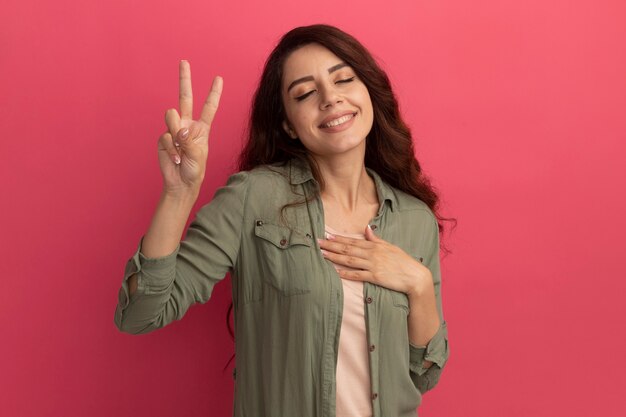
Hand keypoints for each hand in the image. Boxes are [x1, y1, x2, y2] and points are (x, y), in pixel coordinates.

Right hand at [158, 60, 222, 194]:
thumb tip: (179, 130)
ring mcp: (174, 130)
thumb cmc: (195, 170)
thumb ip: (188, 140)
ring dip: (175, 132)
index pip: (209, 107)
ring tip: (180, 148)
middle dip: (184, 79)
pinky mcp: (163, 139)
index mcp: (202, 128)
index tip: (218, 78)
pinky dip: (170, 149)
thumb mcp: (198, 155)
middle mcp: (187, 125)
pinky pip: (165, 137)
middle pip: (185, 97)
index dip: (214, 93)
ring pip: (171, 117)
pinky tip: (175, 158)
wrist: (181, 183)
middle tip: (184, 61)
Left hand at [318, 226, 433, 296]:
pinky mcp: (375, 277)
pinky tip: (336, 271)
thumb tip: (367, 228)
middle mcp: (372, 254)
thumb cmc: (403, 262)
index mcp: (375, 246)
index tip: (327, 236)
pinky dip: (346, 273)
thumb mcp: (390, 247)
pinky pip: (357, 275)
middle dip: (332, 246)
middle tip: (318, 243)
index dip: (339, 239)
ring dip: (335, 257)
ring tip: (323, 254)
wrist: (415, 276)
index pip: (353, 241)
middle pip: (348, 249)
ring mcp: (373, 265)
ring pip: (350, 260)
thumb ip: (376, 239)